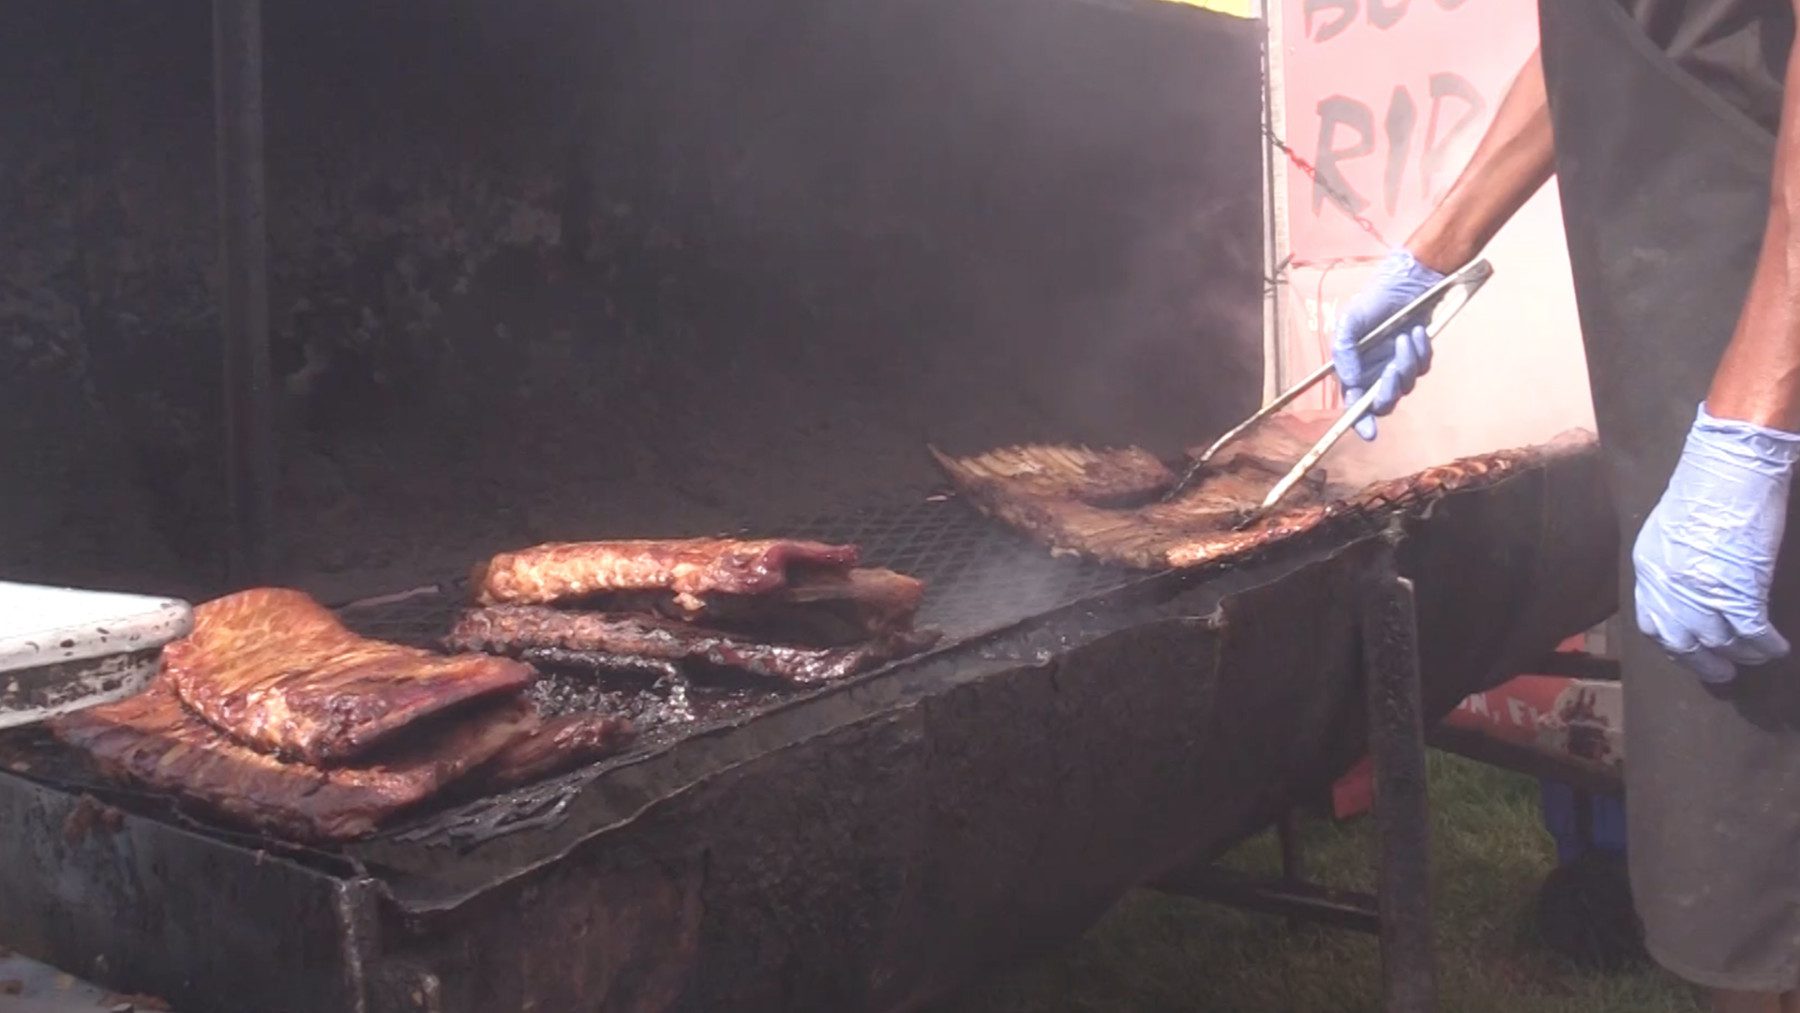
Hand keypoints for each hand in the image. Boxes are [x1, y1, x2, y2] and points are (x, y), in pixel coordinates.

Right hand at [1332, 250, 1445, 439]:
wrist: (1408, 280)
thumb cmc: (1374, 299)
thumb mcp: (1349, 322)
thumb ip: (1343, 352)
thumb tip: (1349, 381)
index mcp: (1354, 369)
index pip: (1355, 403)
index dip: (1360, 421)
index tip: (1369, 433)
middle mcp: (1375, 372)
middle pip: (1383, 401)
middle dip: (1389, 391)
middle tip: (1392, 370)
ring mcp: (1397, 365)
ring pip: (1406, 384)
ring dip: (1406, 363)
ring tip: (1406, 336)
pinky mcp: (1419, 356)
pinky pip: (1423, 367)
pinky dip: (1421, 352)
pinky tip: (1417, 332)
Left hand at [1633, 405, 1799, 683]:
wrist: (1731, 465)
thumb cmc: (1705, 488)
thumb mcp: (1668, 530)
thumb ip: (1670, 563)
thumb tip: (1684, 588)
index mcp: (1649, 570)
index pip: (1652, 624)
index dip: (1672, 644)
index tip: (1689, 652)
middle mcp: (1669, 586)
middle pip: (1683, 642)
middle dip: (1704, 663)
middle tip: (1722, 673)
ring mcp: (1703, 591)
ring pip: (1720, 642)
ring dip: (1741, 655)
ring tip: (1755, 656)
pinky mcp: (1740, 589)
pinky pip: (1752, 632)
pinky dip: (1765, 645)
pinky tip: (1776, 647)